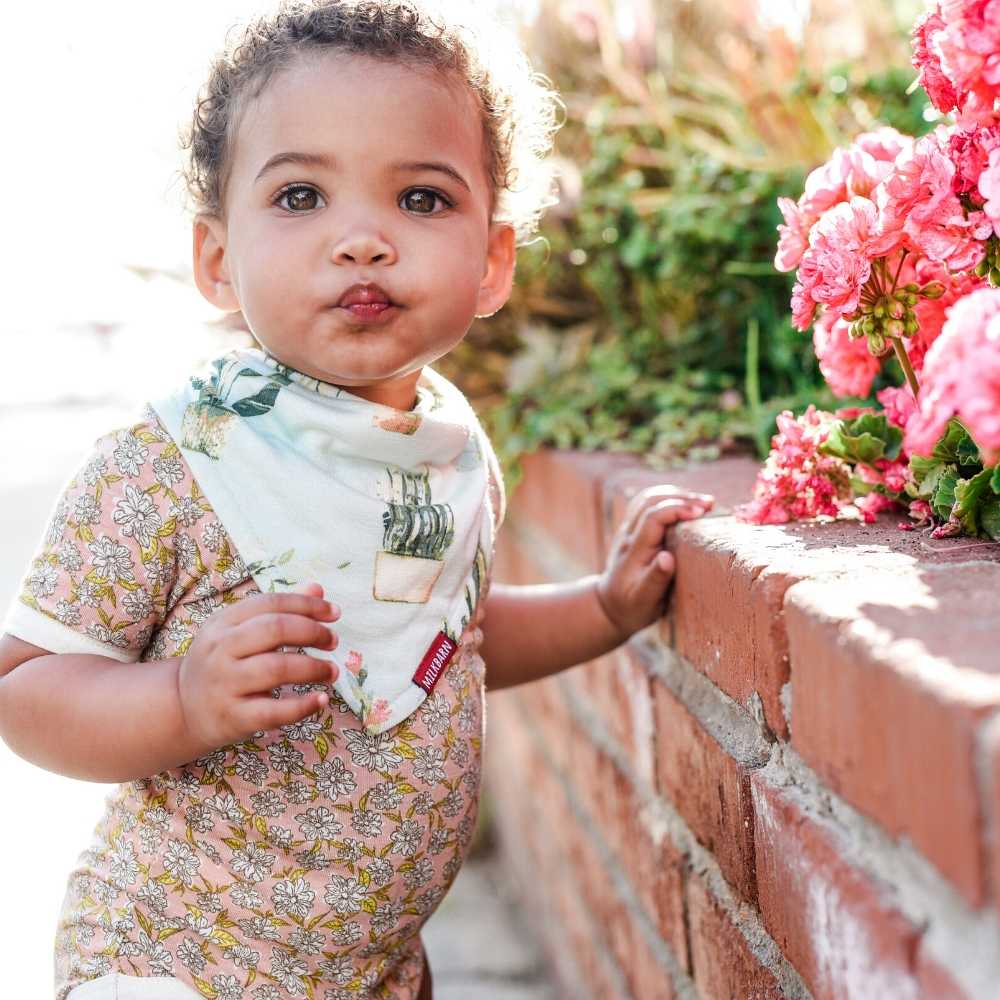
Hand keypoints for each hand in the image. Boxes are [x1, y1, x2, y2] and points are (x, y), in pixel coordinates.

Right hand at [177, 581, 340, 753]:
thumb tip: (318, 588)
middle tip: (333, 641)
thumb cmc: (222, 662)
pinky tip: (321, 700)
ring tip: (332, 671)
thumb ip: (279, 610)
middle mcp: (220, 650)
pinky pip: (273, 711)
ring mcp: (224, 684)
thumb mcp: (240, 630)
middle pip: (275, 630)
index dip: (308, 605)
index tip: (334, 613)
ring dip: (314, 668)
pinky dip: (302, 706)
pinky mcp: (233, 717)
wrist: (183, 707)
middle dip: (313, 632)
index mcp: (223, 622)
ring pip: (277, 669)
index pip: (271, 603)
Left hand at [596, 485, 713, 638]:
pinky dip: (667, 498)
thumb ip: (655, 579)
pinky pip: (645, 504)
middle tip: (709, 503)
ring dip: (675, 494)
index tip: (702, 512)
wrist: (609, 606)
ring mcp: (628, 530)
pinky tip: (684, 502)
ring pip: (647, 498)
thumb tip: (668, 557)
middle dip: (681, 497)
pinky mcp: (631, 530)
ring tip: (702, 502)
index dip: (677, 509)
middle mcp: (628, 535)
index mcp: (634, 550)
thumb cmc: (632, 606)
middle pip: (650, 500)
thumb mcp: (644, 600)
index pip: (653, 517)